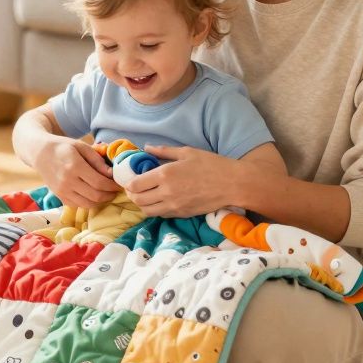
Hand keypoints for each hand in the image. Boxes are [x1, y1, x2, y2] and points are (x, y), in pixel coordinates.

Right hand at [34, 137, 120, 208]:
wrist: (40, 153)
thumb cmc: (63, 147)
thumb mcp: (81, 146)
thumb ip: (97, 160)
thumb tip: (111, 174)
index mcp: (74, 167)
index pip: (99, 182)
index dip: (112, 185)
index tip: (119, 183)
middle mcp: (67, 182)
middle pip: (95, 196)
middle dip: (109, 195)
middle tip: (115, 190)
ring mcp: (62, 192)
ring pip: (88, 204)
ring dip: (101, 201)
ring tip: (106, 193)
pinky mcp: (60, 197)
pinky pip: (79, 205)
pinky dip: (89, 202)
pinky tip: (93, 194)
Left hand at [124, 145, 251, 217]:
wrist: (232, 184)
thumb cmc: (212, 164)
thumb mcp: (187, 152)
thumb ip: (164, 151)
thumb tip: (147, 148)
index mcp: (165, 175)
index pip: (135, 185)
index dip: (129, 183)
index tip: (132, 178)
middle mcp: (166, 193)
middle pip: (137, 199)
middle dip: (132, 194)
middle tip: (136, 187)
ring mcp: (174, 206)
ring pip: (147, 211)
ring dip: (142, 204)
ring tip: (146, 195)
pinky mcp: (182, 214)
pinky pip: (161, 215)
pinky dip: (155, 209)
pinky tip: (160, 200)